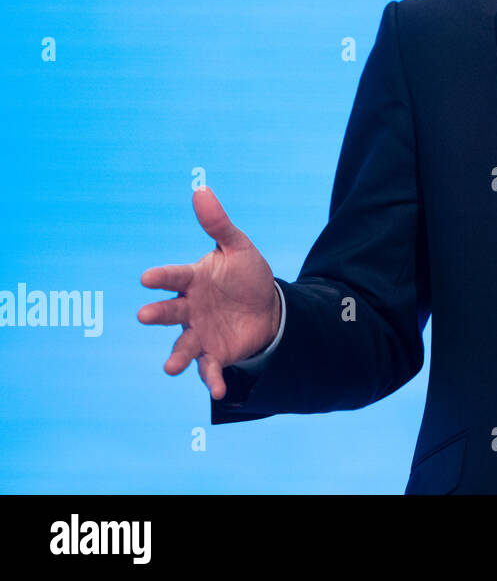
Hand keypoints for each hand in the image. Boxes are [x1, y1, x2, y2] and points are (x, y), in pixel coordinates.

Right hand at [138, 187, 279, 400]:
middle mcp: (190, 309)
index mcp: (193, 280)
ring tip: (170, 367)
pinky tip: (218, 391)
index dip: (161, 277)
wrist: (268, 308)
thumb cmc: (246, 276)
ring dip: (177, 356)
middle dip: (158, 313)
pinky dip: (212, 380)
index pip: (174, 277)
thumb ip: (218, 224)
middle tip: (145, 315)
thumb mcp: (238, 247)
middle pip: (171, 311)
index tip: (147, 277)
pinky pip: (210, 369)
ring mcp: (200, 333)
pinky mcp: (215, 354)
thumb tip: (200, 189)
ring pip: (184, 345)